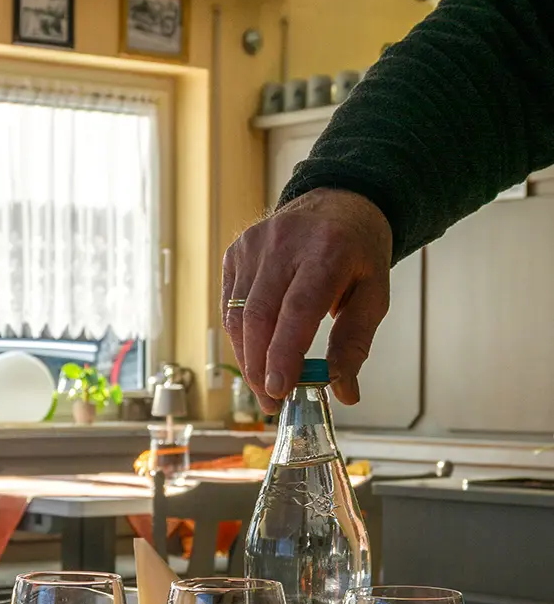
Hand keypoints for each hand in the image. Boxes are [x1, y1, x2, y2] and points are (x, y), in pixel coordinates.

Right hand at [221, 188, 392, 414]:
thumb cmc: (356, 250)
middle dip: (259, 367)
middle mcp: (284, 244)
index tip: (278, 389)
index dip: (283, 353)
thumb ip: (355, 342)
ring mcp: (253, 246)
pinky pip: (230, 305)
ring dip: (247, 358)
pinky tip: (255, 352)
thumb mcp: (374, 294)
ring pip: (237, 315)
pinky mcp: (236, 253)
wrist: (337, 202)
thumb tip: (343, 390)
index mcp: (326, 251)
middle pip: (258, 317)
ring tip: (263, 386)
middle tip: (272, 401)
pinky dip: (240, 336)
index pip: (296, 310)